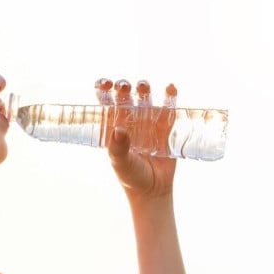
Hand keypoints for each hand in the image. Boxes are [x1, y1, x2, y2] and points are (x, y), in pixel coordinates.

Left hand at [96, 78, 177, 200]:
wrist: (153, 190)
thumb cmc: (131, 176)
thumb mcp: (121, 163)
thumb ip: (118, 148)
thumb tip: (118, 130)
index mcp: (113, 125)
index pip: (106, 102)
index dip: (103, 89)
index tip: (105, 84)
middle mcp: (129, 120)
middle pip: (125, 96)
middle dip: (124, 87)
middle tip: (125, 87)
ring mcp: (148, 121)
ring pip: (145, 98)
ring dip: (144, 88)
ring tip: (144, 87)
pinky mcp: (166, 126)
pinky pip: (168, 107)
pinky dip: (170, 96)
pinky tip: (170, 88)